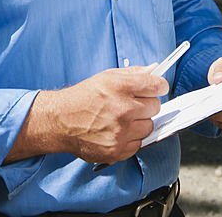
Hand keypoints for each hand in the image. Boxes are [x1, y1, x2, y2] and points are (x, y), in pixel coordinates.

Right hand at [7, 66, 167, 164]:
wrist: (62, 121)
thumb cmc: (84, 97)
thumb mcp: (107, 77)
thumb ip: (133, 73)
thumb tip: (154, 70)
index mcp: (120, 87)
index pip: (155, 85)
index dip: (159, 86)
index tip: (157, 88)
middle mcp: (123, 109)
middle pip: (155, 107)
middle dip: (146, 104)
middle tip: (133, 104)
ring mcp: (121, 132)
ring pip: (148, 127)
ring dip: (140, 123)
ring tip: (123, 119)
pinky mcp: (118, 150)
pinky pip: (138, 144)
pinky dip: (131, 138)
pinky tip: (118, 131)